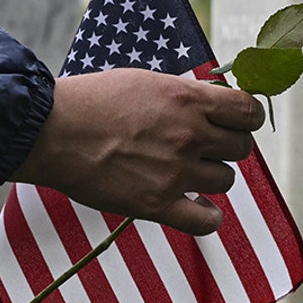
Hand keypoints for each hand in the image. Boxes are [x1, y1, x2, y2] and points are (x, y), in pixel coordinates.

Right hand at [10, 68, 264, 234]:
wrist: (53, 131)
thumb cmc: (94, 100)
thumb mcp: (148, 81)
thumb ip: (187, 95)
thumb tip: (217, 104)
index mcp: (189, 99)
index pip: (249, 111)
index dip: (246, 117)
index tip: (235, 121)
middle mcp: (189, 136)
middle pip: (241, 148)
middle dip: (228, 146)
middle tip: (206, 146)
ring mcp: (175, 172)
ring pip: (226, 181)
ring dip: (212, 176)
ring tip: (189, 171)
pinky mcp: (157, 205)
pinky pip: (206, 221)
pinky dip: (208, 217)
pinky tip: (199, 208)